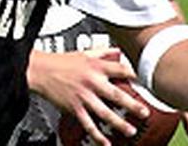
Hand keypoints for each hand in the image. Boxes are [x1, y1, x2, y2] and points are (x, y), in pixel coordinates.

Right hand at [28, 48, 147, 145]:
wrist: (38, 70)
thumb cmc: (60, 62)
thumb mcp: (84, 53)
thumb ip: (103, 52)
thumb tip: (118, 50)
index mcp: (95, 66)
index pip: (120, 69)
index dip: (135, 75)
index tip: (148, 83)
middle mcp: (91, 81)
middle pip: (116, 95)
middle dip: (132, 105)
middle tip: (145, 113)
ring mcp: (83, 96)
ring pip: (105, 113)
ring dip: (119, 123)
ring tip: (130, 130)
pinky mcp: (74, 108)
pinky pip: (88, 124)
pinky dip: (97, 136)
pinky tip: (106, 143)